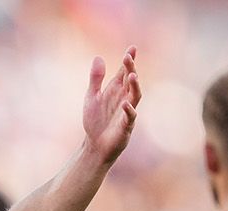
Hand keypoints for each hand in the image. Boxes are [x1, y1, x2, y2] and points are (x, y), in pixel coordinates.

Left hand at [81, 47, 140, 165]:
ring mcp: (126, 111)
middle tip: (128, 57)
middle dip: (131, 69)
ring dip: (135, 86)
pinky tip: (126, 103)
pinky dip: (129, 110)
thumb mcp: (92, 97)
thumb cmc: (95, 120)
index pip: (124, 72)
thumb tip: (98, 57)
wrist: (94, 144)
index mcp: (115, 90)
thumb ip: (95, 79)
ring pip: (135, 96)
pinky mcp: (125, 126)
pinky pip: (130, 117)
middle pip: (131, 81)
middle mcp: (123, 98)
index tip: (132, 48)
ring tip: (132, 75)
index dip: (129, 61)